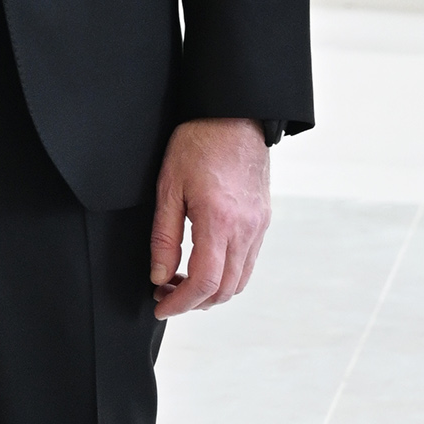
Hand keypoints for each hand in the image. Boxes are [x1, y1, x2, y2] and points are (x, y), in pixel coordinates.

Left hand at [148, 119, 270, 318]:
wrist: (234, 116)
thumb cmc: (198, 143)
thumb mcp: (168, 187)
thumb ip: (164, 237)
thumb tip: (160, 275)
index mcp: (219, 221)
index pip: (205, 282)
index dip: (181, 303)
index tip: (161, 307)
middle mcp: (245, 229)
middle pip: (225, 290)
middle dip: (194, 302)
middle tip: (165, 293)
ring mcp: (259, 226)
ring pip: (240, 280)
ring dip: (211, 291)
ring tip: (181, 280)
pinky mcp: (263, 220)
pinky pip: (248, 262)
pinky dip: (227, 275)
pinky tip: (203, 263)